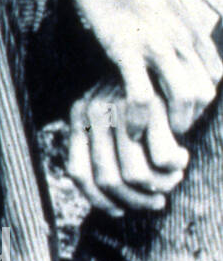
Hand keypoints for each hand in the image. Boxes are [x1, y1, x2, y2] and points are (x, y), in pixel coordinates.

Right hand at [62, 0, 221, 135]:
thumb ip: (173, 15)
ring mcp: (156, 43)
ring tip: (155, 138)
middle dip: (190, 118)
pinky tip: (131, 129)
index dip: (202, 99)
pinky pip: (142, 95)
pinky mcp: (126, 48)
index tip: (180, 111)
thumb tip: (173, 24)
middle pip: (205, 90)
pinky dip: (140, 119)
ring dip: (172, 124)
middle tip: (168, 132)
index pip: (214, 74)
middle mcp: (181, 37)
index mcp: (190, 25)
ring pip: (183, 97)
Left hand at [67, 79, 188, 214]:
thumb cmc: (136, 95)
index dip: (98, 200)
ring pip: (136, 175)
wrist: (161, 50)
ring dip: (159, 186)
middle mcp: (95, 111)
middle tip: (157, 201)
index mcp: (79, 116)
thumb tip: (112, 205)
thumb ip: (102, 149)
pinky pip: (163, 159)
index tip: (120, 210)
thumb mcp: (111, 117)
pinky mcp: (155, 106)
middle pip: (109, 180)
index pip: (79, 173)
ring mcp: (123, 108)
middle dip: (136, 200)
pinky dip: (174, 166)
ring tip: (172, 178)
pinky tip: (181, 156)